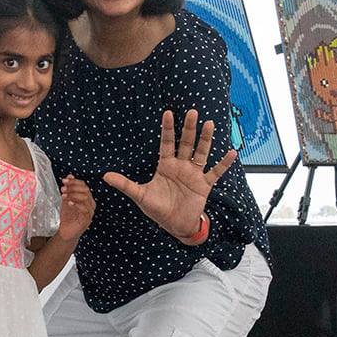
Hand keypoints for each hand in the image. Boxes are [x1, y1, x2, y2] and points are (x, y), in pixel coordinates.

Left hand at [57, 176, 94, 239]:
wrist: (66, 232)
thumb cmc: (67, 216)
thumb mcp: (66, 200)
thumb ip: (68, 189)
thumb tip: (69, 176)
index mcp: (87, 198)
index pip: (84, 185)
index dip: (74, 182)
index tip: (65, 180)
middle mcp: (90, 204)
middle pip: (85, 190)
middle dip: (73, 187)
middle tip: (63, 188)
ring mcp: (90, 212)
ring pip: (86, 198)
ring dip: (73, 195)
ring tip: (63, 195)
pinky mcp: (87, 220)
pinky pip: (85, 209)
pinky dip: (76, 204)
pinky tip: (69, 203)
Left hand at [101, 109, 237, 238]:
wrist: (175, 225)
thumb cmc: (158, 209)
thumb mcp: (140, 195)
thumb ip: (125, 184)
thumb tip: (104, 176)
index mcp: (165, 166)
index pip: (166, 143)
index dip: (167, 129)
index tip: (168, 113)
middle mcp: (181, 166)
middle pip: (186, 143)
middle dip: (189, 128)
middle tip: (192, 112)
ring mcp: (194, 174)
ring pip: (201, 153)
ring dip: (206, 139)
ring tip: (209, 124)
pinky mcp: (204, 185)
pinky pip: (215, 172)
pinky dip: (223, 164)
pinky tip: (232, 153)